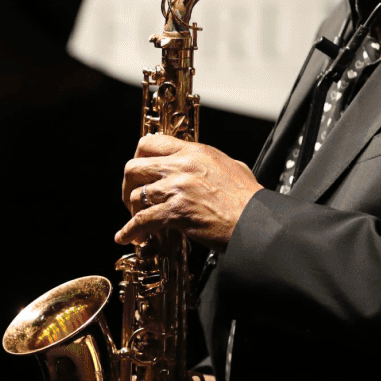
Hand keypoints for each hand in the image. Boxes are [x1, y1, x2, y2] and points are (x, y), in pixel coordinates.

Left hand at [117, 133, 260, 248]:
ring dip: (132, 211)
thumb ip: (206, 163)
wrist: (254, 219)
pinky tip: (126, 237)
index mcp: (194, 152)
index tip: (138, 170)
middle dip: (128, 185)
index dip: (139, 156)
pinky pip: (141, 221)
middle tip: (132, 198)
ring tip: (137, 222)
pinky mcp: (175, 212)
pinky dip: (130, 231)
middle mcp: (182, 166)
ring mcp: (177, 188)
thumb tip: (198, 165)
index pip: (152, 143)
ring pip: (136, 195)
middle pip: (134, 167)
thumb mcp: (228, 166)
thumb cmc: (246, 198)